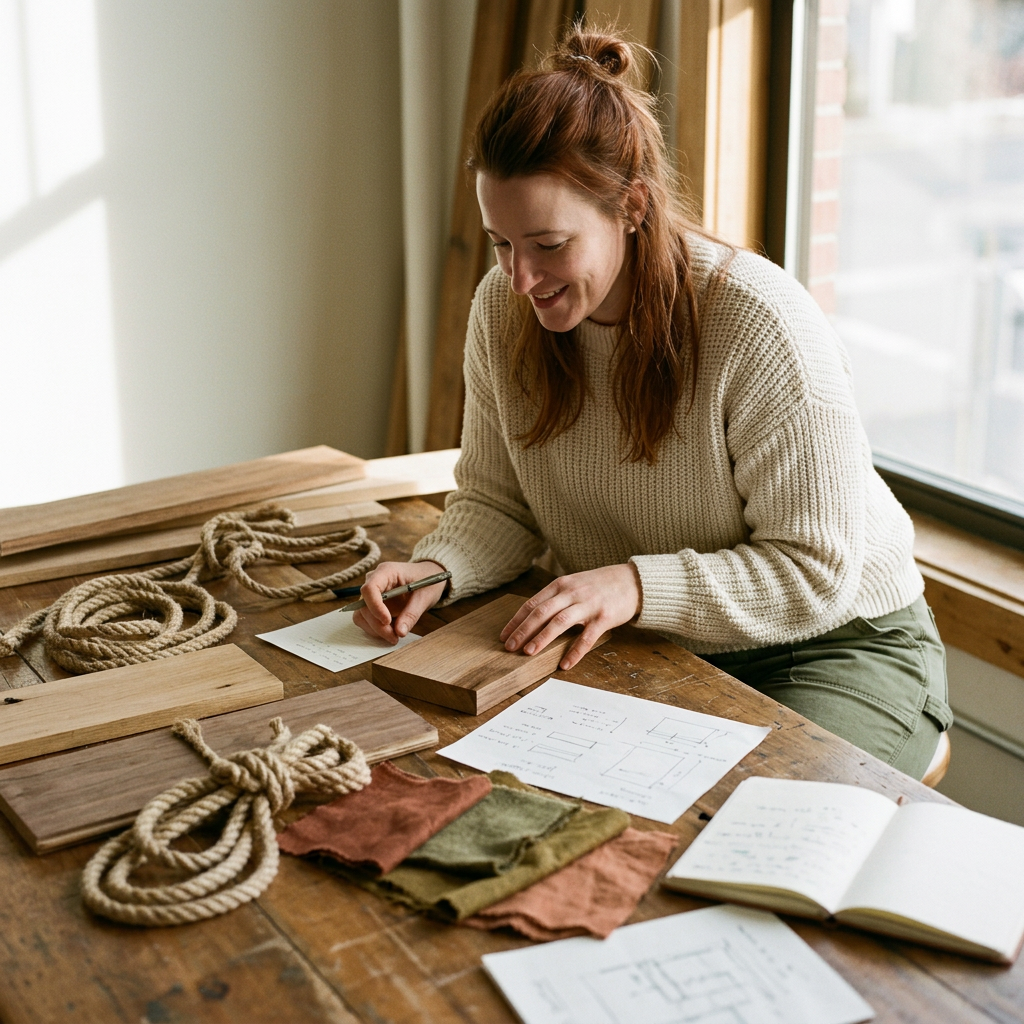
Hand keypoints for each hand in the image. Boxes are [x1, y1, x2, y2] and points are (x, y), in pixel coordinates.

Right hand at [352, 560, 446, 644]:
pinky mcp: (372, 604)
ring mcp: (371, 593)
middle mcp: (374, 581)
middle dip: (378, 625)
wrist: (428, 578)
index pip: (370, 588)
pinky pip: (365, 619)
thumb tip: (400, 632)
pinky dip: (375, 629)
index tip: (387, 621)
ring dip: (375, 629)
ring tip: (395, 636)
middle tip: (395, 637)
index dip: (375, 607)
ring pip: (362, 615)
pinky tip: (391, 631)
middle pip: (364, 606)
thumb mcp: (425, 596)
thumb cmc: (427, 582)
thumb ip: (412, 614)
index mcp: (386, 571)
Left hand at [499, 563, 640, 670]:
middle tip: (509, 647)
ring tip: (528, 653)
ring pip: (559, 621)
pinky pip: (587, 637)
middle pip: (541, 612)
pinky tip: (565, 663)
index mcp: (561, 585)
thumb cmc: (600, 585)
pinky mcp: (604, 617)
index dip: (516, 620)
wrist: (632, 581)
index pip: (532, 603)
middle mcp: (572, 593)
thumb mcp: (574, 584)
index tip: (504, 635)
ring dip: (542, 638)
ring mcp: (588, 604)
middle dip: (523, 630)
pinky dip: (575, 651)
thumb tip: (532, 617)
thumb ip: (556, 597)